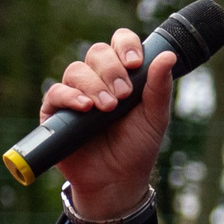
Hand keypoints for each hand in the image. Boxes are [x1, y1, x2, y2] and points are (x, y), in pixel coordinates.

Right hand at [41, 28, 177, 218]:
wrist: (117, 180)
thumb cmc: (137, 146)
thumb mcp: (155, 117)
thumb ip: (159, 87)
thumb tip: (168, 55)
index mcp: (123, 74)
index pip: (120, 43)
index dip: (126, 45)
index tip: (135, 63)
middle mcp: (97, 79)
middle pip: (97, 53)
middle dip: (112, 70)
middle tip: (124, 95)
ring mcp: (74, 93)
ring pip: (76, 70)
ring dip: (94, 86)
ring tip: (108, 108)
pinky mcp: (55, 111)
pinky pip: (56, 92)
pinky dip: (70, 96)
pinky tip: (85, 108)